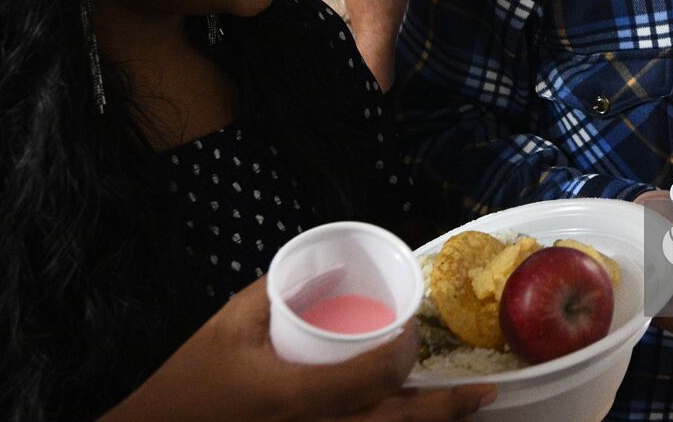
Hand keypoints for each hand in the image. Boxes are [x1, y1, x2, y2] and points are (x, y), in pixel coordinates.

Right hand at [102, 276, 495, 421]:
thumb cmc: (188, 385)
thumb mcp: (227, 326)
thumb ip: (275, 292)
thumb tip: (320, 264)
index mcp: (295, 397)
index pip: (375, 378)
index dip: (404, 356)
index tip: (410, 333)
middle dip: (447, 410)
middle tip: (485, 392)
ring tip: (464, 410)